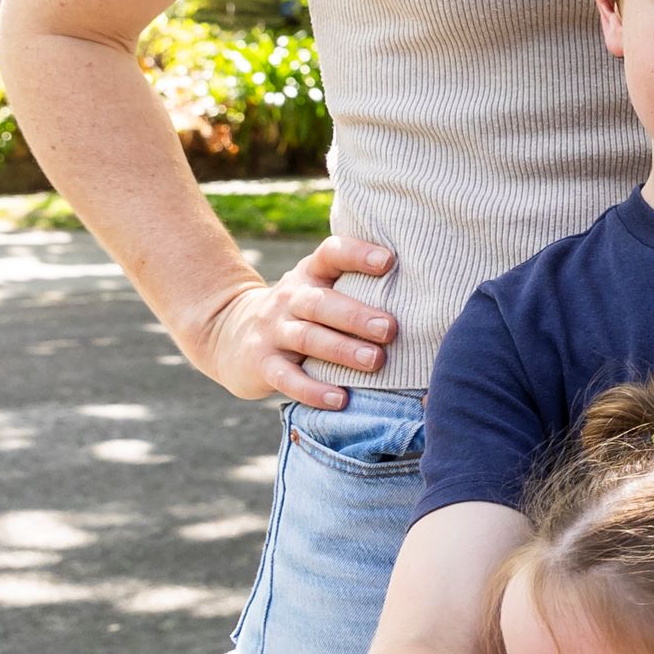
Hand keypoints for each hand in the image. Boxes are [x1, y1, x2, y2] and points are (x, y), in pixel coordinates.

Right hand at [195, 234, 398, 405]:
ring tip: (375, 361)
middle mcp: (291, 299)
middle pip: (322, 304)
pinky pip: (287, 378)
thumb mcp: (318, 287)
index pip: (331, 254)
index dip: (357, 255)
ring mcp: (274, 332)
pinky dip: (313, 390)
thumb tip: (425, 289)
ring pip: (308, 339)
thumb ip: (356, 283)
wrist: (228, 334)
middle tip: (391, 328)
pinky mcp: (263, 365)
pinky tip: (340, 400)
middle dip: (357, 316)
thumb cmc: (300, 311)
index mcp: (311, 274)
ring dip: (342, 350)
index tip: (389, 261)